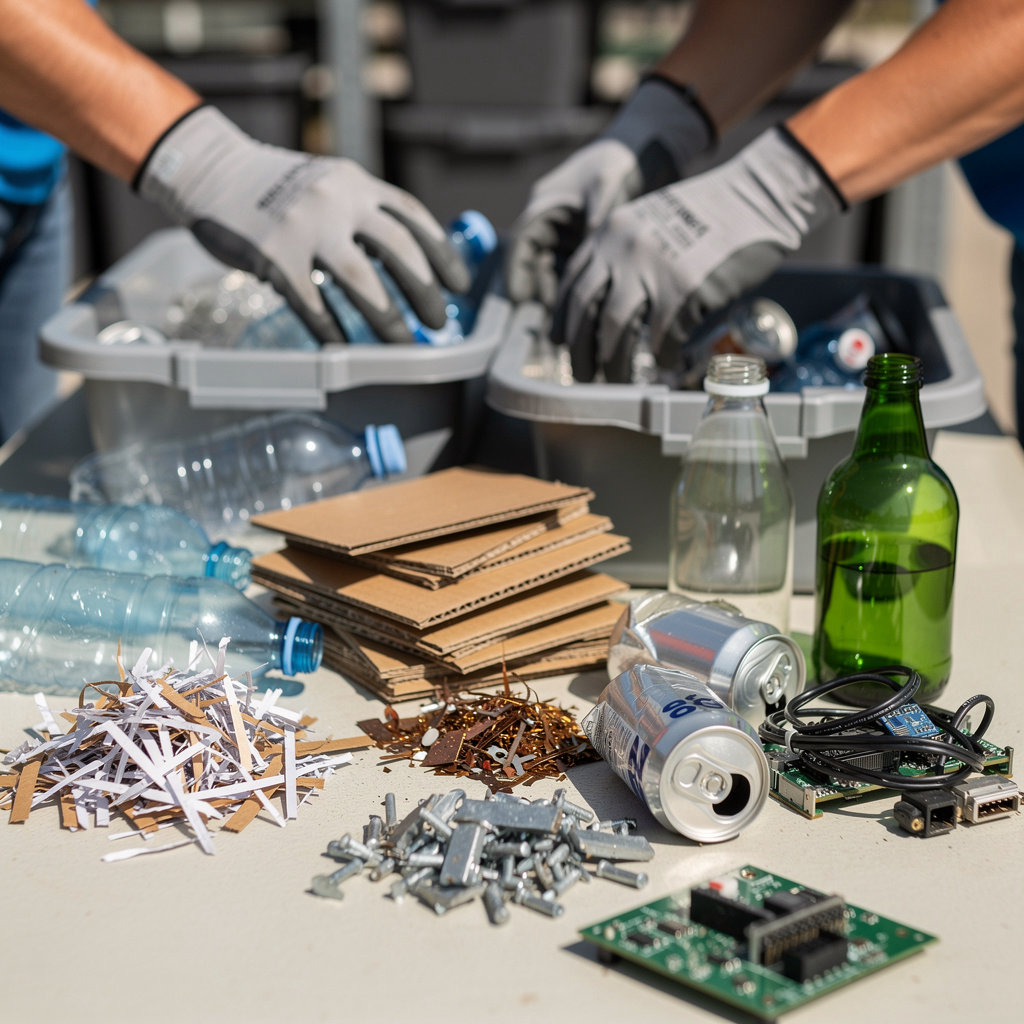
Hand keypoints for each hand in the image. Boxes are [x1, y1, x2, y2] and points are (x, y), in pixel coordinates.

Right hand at [137, 106, 469, 345]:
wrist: (209, 168)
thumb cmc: (275, 186)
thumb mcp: (328, 183)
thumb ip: (362, 212)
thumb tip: (406, 260)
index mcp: (357, 184)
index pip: (414, 219)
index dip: (443, 254)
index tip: (459, 284)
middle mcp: (339, 202)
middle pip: (401, 252)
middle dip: (426, 293)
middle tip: (439, 323)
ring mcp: (307, 229)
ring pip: (364, 283)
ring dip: (390, 321)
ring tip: (404, 345)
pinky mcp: (276, 258)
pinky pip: (314, 305)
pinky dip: (332, 331)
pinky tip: (344, 349)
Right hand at [504, 77, 713, 307]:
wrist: (637, 153)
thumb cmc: (616, 163)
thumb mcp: (607, 183)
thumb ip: (597, 211)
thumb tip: (591, 234)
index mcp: (544, 207)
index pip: (520, 244)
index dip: (516, 272)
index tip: (519, 298)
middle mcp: (549, 224)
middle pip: (534, 266)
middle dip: (540, 293)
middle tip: (552, 318)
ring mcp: (564, 237)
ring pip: (553, 274)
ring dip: (560, 297)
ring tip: (572, 321)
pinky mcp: (580, 246)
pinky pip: (572, 274)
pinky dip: (578, 291)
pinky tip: (591, 309)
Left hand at [553, 127, 844, 381]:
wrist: (757, 195)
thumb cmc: (712, 213)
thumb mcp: (651, 221)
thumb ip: (626, 253)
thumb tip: (609, 300)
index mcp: (610, 232)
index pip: (572, 283)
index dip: (563, 320)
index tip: (561, 343)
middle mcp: (621, 249)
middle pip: (584, 311)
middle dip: (580, 350)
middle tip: (581, 375)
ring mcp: (650, 269)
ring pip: (615, 330)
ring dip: (612, 363)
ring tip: (614, 380)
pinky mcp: (683, 289)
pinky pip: (662, 337)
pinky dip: (662, 357)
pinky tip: (665, 366)